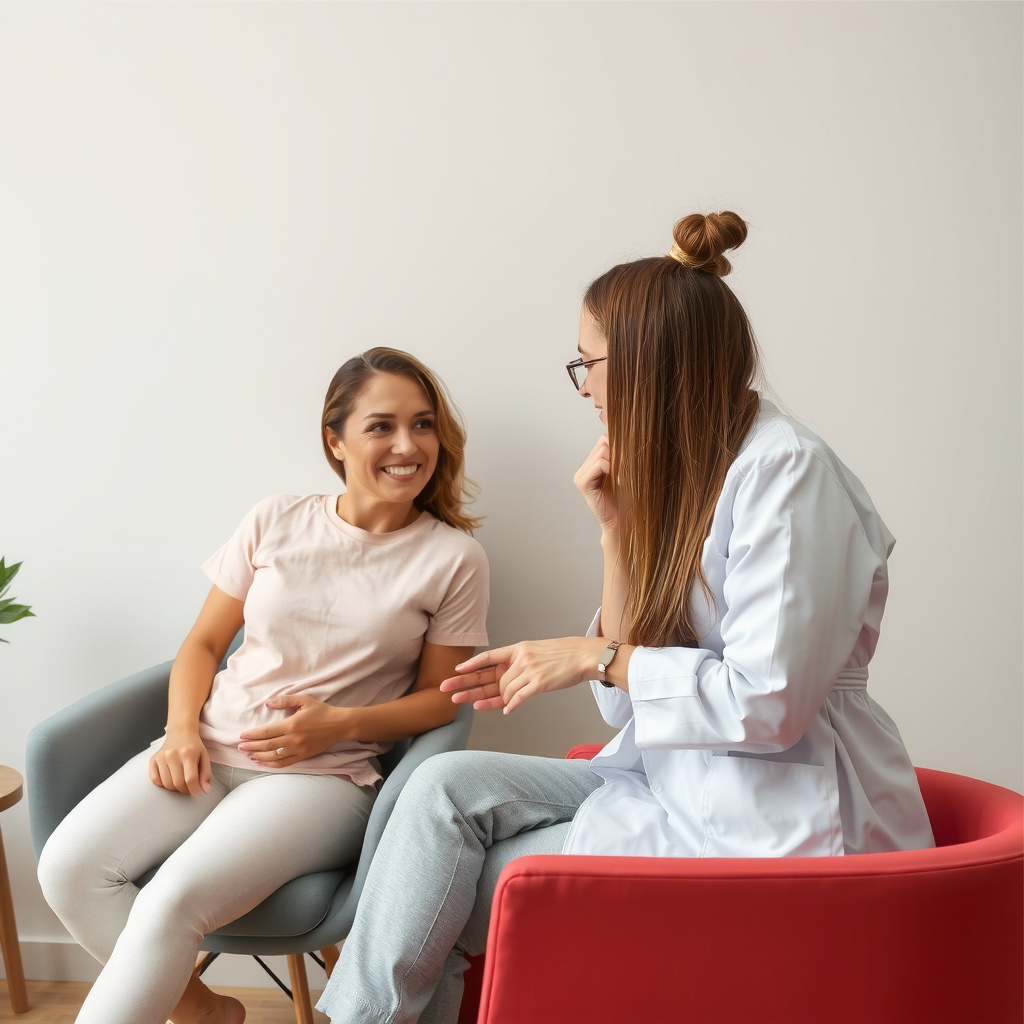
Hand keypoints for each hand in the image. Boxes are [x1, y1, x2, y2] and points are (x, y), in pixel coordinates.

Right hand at [149, 729, 211, 795]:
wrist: (180, 732)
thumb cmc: (194, 746)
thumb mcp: (204, 757)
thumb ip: (206, 774)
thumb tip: (206, 790)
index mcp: (188, 754)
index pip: (190, 779)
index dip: (194, 790)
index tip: (196, 793)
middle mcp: (173, 755)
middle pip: (177, 783)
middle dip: (185, 791)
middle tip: (189, 789)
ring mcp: (161, 757)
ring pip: (166, 784)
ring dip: (174, 789)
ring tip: (181, 784)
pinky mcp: (153, 759)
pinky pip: (155, 780)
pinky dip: (162, 784)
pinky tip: (170, 779)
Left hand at [237, 695, 348, 767]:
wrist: (339, 724)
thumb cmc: (321, 711)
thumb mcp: (304, 700)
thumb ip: (285, 700)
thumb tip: (268, 703)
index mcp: (291, 724)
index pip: (267, 732)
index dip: (253, 735)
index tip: (242, 736)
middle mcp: (293, 739)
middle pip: (267, 745)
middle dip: (251, 747)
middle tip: (240, 747)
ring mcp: (298, 749)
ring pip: (273, 756)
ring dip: (259, 757)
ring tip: (249, 755)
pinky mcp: (303, 756)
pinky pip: (284, 763)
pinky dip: (272, 765)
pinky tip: (263, 763)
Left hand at [440, 638, 605, 714]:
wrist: (582, 655)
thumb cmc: (561, 655)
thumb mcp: (535, 651)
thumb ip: (518, 663)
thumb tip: (501, 680)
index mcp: (517, 649)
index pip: (488, 657)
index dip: (470, 665)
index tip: (455, 672)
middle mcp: (520, 659)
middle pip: (489, 676)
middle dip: (467, 686)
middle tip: (450, 694)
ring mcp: (529, 671)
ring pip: (504, 690)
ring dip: (499, 700)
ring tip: (498, 705)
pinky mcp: (539, 683)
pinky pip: (519, 698)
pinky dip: (511, 705)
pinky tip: (506, 711)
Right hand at [574, 435, 617, 534]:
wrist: (621, 520)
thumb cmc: (624, 498)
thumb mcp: (622, 471)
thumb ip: (619, 454)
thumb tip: (625, 432)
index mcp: (591, 463)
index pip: (604, 439)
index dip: (618, 446)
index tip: (627, 459)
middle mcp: (583, 468)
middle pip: (603, 443)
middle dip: (618, 453)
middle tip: (624, 470)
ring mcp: (580, 475)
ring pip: (603, 452)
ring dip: (616, 461)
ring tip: (619, 476)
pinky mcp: (583, 483)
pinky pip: (600, 464)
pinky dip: (611, 468)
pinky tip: (614, 480)